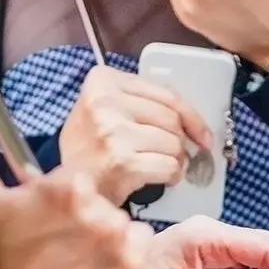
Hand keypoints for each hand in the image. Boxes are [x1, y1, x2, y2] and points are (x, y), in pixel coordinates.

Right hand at [0, 70, 154, 268]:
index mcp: (71, 188)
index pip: (85, 188)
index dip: (64, 213)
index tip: (43, 235)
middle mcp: (105, 219)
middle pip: (110, 215)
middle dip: (88, 234)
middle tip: (53, 262)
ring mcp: (126, 260)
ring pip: (130, 244)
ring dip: (111, 259)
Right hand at [59, 64, 214, 204]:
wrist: (66, 188)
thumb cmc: (92, 150)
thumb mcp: (107, 111)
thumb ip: (145, 104)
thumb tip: (195, 122)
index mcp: (102, 81)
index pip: (166, 93)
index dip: (192, 115)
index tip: (202, 133)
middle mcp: (104, 102)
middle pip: (172, 119)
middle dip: (179, 140)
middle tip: (171, 154)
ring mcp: (112, 131)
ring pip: (174, 143)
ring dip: (175, 159)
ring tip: (155, 165)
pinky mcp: (121, 161)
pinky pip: (169, 166)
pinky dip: (171, 175)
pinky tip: (156, 178)